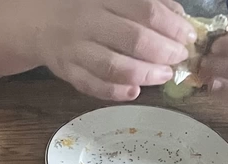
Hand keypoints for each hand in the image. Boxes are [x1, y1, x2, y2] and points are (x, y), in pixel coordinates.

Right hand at [34, 0, 194, 99]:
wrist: (39, 21)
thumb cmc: (86, 8)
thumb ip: (145, 3)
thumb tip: (180, 18)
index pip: (145, 10)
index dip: (172, 26)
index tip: (188, 36)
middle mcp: (89, 21)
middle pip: (134, 39)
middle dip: (164, 51)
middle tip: (179, 57)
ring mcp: (76, 49)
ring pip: (115, 66)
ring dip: (146, 74)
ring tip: (164, 75)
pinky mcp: (68, 72)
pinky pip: (94, 86)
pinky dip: (117, 92)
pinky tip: (135, 91)